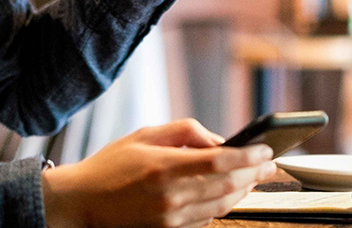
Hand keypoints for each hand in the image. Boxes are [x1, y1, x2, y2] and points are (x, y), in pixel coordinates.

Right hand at [42, 118, 275, 227]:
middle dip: (254, 173)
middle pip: (228, 185)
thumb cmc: (110, 166)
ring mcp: (171, 218)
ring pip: (221, 206)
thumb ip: (184, 132)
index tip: (266, 150)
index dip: (248, 156)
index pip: (220, 161)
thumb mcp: (144, 135)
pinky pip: (206, 220)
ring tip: (255, 178)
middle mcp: (171, 195)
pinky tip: (229, 194)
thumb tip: (218, 140)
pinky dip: (222, 206)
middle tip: (270, 164)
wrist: (81, 204)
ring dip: (243, 191)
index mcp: (165, 166)